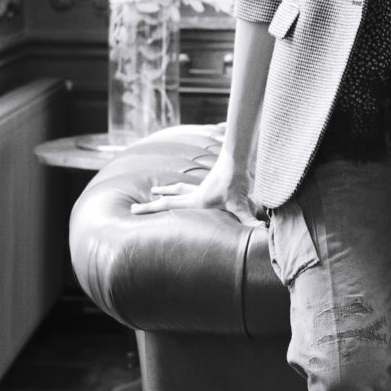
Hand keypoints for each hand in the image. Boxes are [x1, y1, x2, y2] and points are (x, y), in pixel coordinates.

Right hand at [129, 148, 258, 226]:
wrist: (237, 160)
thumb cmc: (236, 181)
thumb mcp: (240, 203)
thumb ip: (247, 218)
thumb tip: (258, 230)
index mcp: (196, 201)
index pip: (168, 205)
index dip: (150, 209)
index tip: (133, 210)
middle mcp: (195, 194)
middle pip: (171, 197)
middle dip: (155, 201)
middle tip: (138, 204)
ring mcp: (202, 187)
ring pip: (180, 189)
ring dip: (168, 191)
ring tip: (157, 190)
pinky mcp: (210, 183)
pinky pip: (191, 188)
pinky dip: (182, 189)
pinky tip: (187, 190)